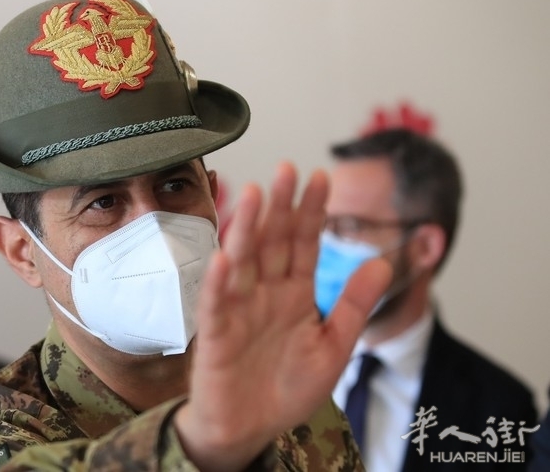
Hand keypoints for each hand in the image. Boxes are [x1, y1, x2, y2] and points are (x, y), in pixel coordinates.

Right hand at [175, 162, 391, 470]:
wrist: (251, 429)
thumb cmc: (288, 388)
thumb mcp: (334, 347)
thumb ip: (353, 306)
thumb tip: (383, 263)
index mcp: (295, 294)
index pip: (304, 244)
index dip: (312, 212)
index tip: (322, 177)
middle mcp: (265, 294)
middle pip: (273, 243)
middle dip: (281, 207)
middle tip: (287, 169)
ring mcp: (239, 311)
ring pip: (243, 263)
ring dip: (247, 230)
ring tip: (256, 195)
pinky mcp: (216, 335)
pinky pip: (216, 305)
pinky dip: (219, 283)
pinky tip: (225, 257)